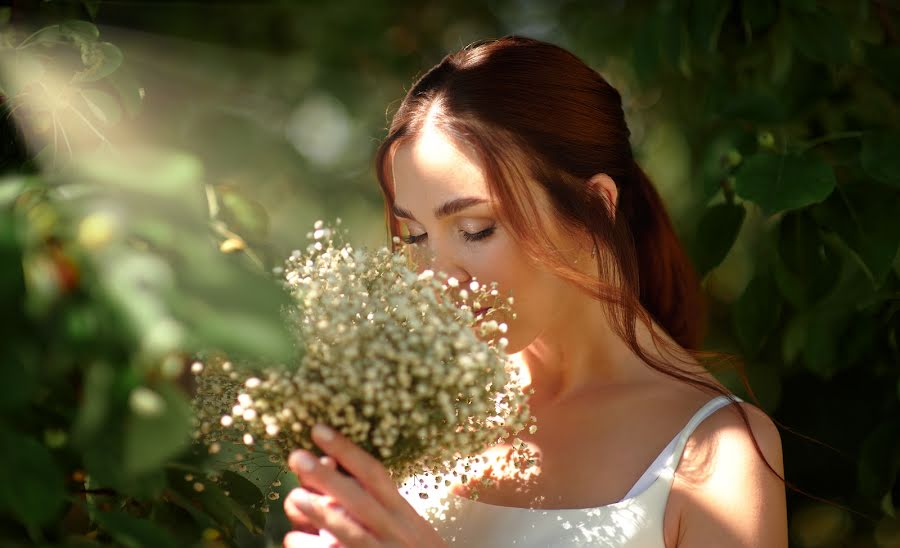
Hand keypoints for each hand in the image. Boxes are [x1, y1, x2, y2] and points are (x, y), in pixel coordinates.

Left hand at [283, 424, 446, 547]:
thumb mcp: (406, 526)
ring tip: (295, 497)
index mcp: (405, 514)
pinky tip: (293, 538)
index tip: (318, 430)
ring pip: (347, 531)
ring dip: (318, 512)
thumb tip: (330, 467)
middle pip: (358, 498)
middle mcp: (395, 532)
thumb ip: (376, 502)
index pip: (374, 474)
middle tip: (296, 457)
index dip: (346, 450)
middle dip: (326, 476)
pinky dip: (308, 547)